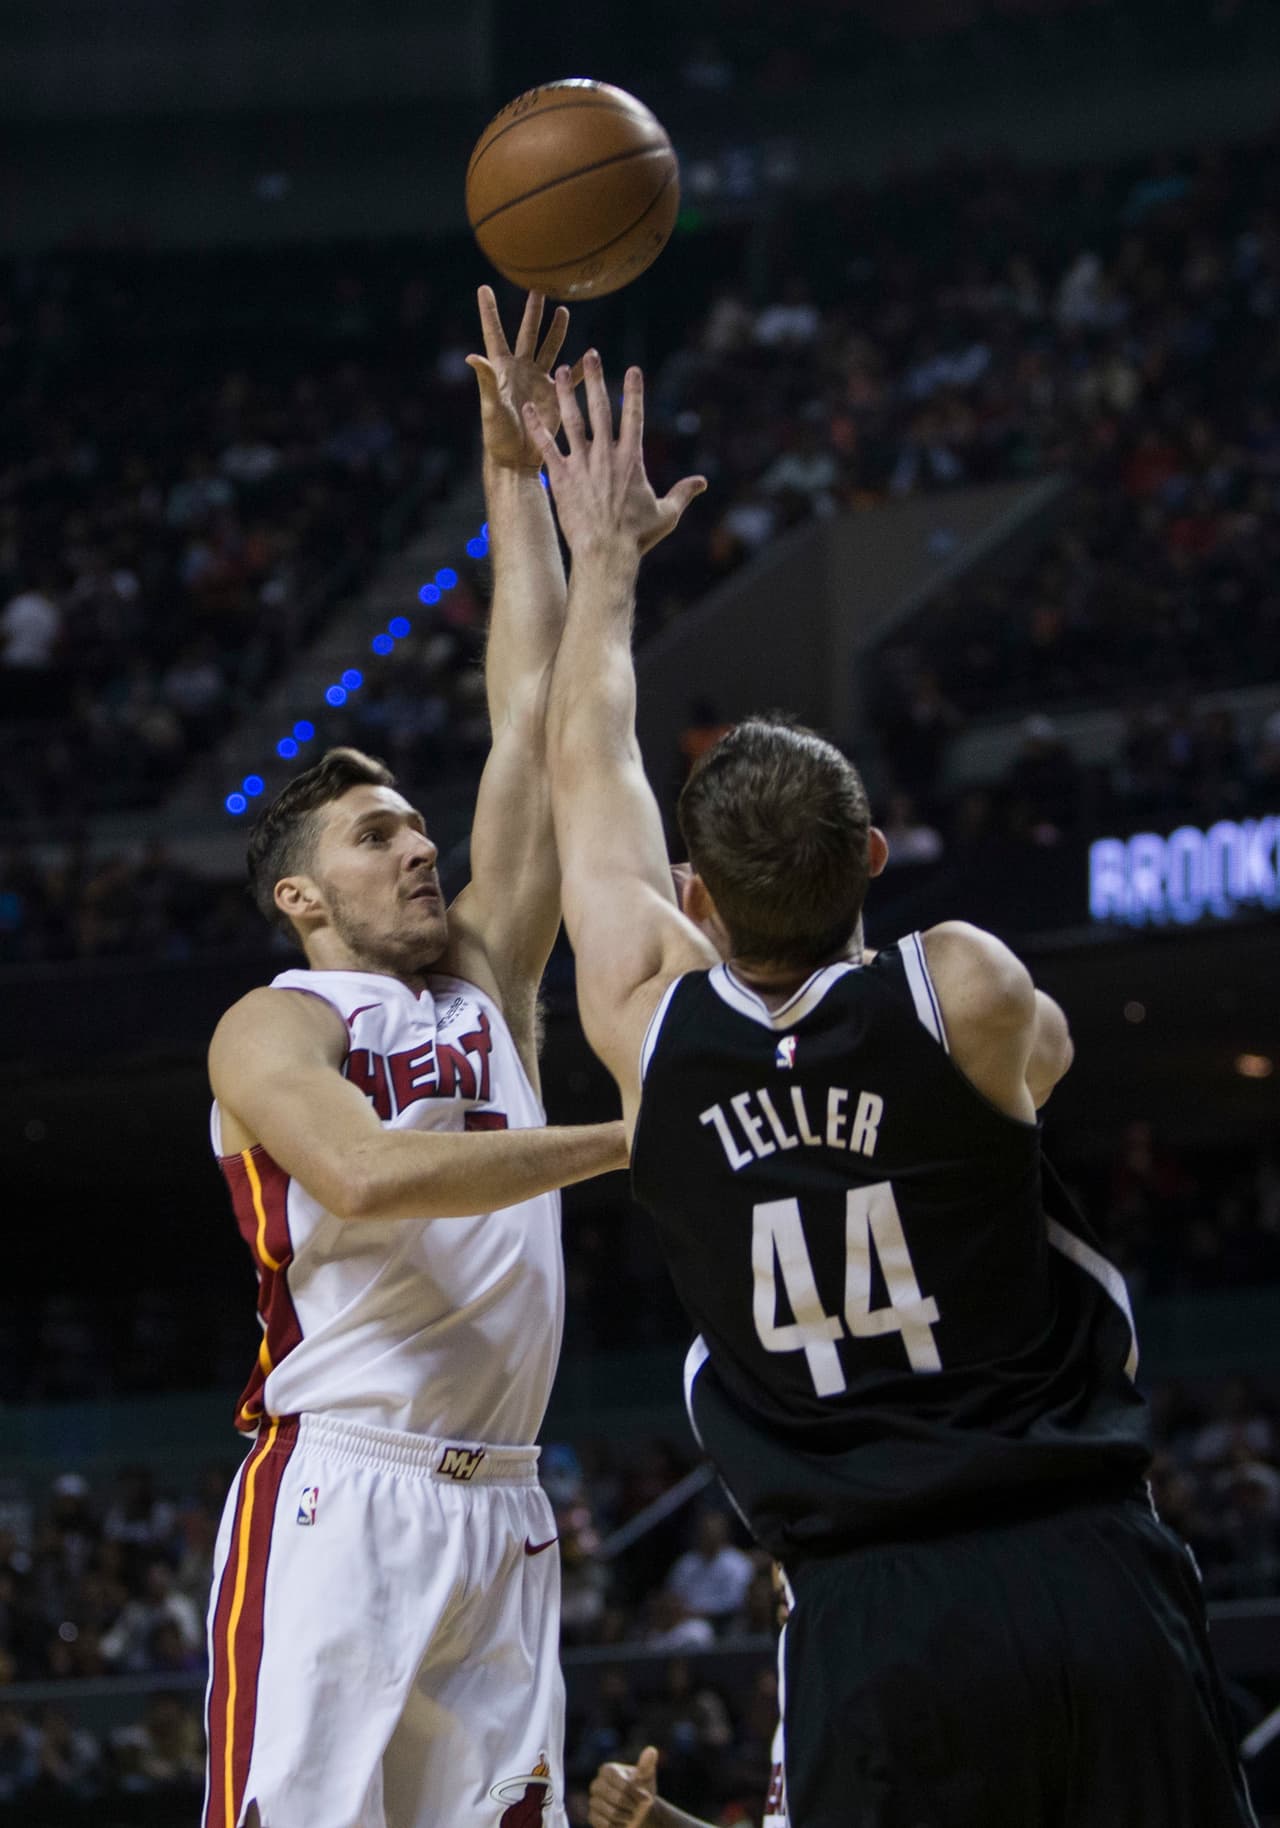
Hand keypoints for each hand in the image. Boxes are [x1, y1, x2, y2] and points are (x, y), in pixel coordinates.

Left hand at [468, 286, 582, 472]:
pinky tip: (590, 356)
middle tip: (537, 289)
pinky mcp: (554, 396)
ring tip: (563, 311)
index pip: (494, 334)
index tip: (483, 288)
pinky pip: (571, 377)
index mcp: (502, 369)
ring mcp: (539, 381)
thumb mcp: (491, 408)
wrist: (517, 459)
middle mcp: (521, 370)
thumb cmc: (498, 436)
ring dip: (557, 331)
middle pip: (528, 334)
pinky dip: (581, 368)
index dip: (489, 311)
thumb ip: (487, 381)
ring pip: (550, 349)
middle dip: (533, 313)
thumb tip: (472, 356)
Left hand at [523, 354, 705, 557]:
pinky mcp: (562, 478)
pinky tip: (528, 409)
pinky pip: (547, 447)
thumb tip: (703, 482)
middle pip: (601, 409)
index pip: (634, 417)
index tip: (633, 369)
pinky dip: (538, 428)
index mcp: (632, 459)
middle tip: (591, 355)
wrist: (606, 553)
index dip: (634, 391)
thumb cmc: (636, 537)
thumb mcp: (666, 514)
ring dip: (567, 394)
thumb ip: (683, 493)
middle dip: (596, 379)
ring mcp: (583, 464)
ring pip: (573, 421)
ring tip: (562, 371)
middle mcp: (607, 455)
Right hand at [588, 1746, 660, 1827]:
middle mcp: (596, 1784)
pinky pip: (605, 1825)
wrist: (637, 1810)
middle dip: (632, 1806)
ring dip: (627, 1817)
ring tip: (631, 1815)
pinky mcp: (592, 1817)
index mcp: (607, 1770)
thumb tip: (651, 1750)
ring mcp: (592, 1801)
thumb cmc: (641, 1790)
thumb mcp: (646, 1777)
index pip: (623, 1784)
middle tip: (638, 1808)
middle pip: (617, 1798)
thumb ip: (647, 1765)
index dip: (637, 1794)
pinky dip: (618, 1826)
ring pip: (611, 1813)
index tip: (646, 1799)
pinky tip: (622, 1822)